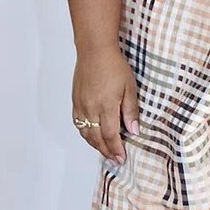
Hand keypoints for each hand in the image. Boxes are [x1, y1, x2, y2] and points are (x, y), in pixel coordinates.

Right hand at [71, 45, 140, 163]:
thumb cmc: (114, 65)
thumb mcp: (129, 87)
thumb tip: (133, 130)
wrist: (94, 50)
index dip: (116, 149)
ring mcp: (81, 105)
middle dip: (106, 151)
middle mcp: (91, 108)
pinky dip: (85, 134)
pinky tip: (92, 136)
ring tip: (105, 151)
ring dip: (95, 145)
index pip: (111, 135)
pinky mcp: (75, 101)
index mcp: (106, 106)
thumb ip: (130, 110)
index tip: (121, 158)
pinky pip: (78, 123)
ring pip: (85, 133)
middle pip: (97, 138)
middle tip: (114, 159)